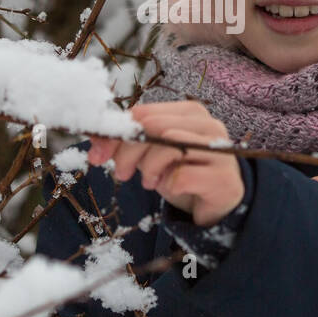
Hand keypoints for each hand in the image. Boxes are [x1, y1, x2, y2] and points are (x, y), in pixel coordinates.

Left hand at [86, 101, 243, 227]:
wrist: (216, 203)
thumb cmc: (182, 172)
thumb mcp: (151, 154)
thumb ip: (127, 142)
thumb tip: (94, 137)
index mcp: (190, 112)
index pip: (145, 113)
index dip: (116, 132)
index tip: (96, 154)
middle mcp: (208, 125)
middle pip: (156, 127)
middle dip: (129, 151)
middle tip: (121, 173)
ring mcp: (219, 149)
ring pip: (170, 145)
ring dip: (150, 168)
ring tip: (150, 182)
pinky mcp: (223, 177)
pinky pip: (183, 177)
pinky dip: (169, 185)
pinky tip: (172, 189)